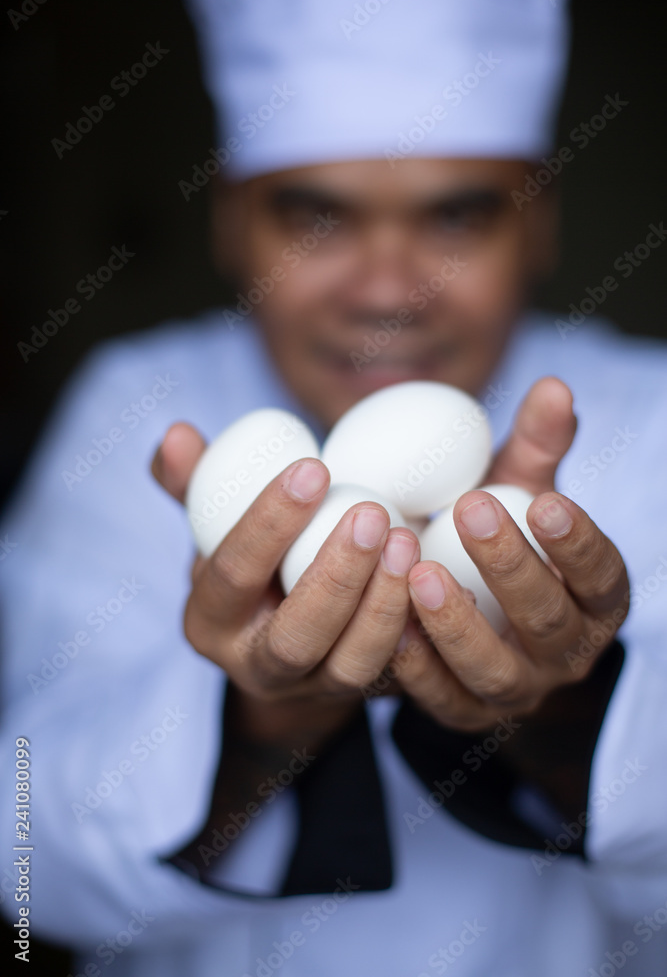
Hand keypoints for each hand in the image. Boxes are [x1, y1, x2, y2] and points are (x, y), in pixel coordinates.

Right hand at [151, 423, 418, 744]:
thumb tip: (177, 433)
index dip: (269, 523)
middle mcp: (256, 668)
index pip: (232, 575)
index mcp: (209, 621)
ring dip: (384, 604)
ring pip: (351, 666)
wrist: (285, 628)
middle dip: (336, 576)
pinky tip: (446, 583)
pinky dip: (422, 630)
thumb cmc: (252, 559)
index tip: (314, 468)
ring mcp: (313, 690)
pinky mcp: (362, 695)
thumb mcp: (216, 524)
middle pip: (294, 637)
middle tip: (372, 512)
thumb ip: (196, 479)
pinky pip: (398, 675)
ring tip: (408, 540)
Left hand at [390, 377, 629, 731]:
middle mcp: (565, 652)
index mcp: (594, 599)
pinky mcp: (465, 711)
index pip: (603, 576)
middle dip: (511, 568)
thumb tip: (553, 386)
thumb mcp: (520, 489)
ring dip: (458, 624)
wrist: (464, 599)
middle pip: (549, 622)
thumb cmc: (499, 534)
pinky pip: (443, 700)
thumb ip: (537, 446)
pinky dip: (416, 666)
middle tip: (469, 510)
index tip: (545, 501)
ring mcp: (517, 689)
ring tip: (417, 571)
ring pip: (496, 672)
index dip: (579, 544)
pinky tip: (388, 624)